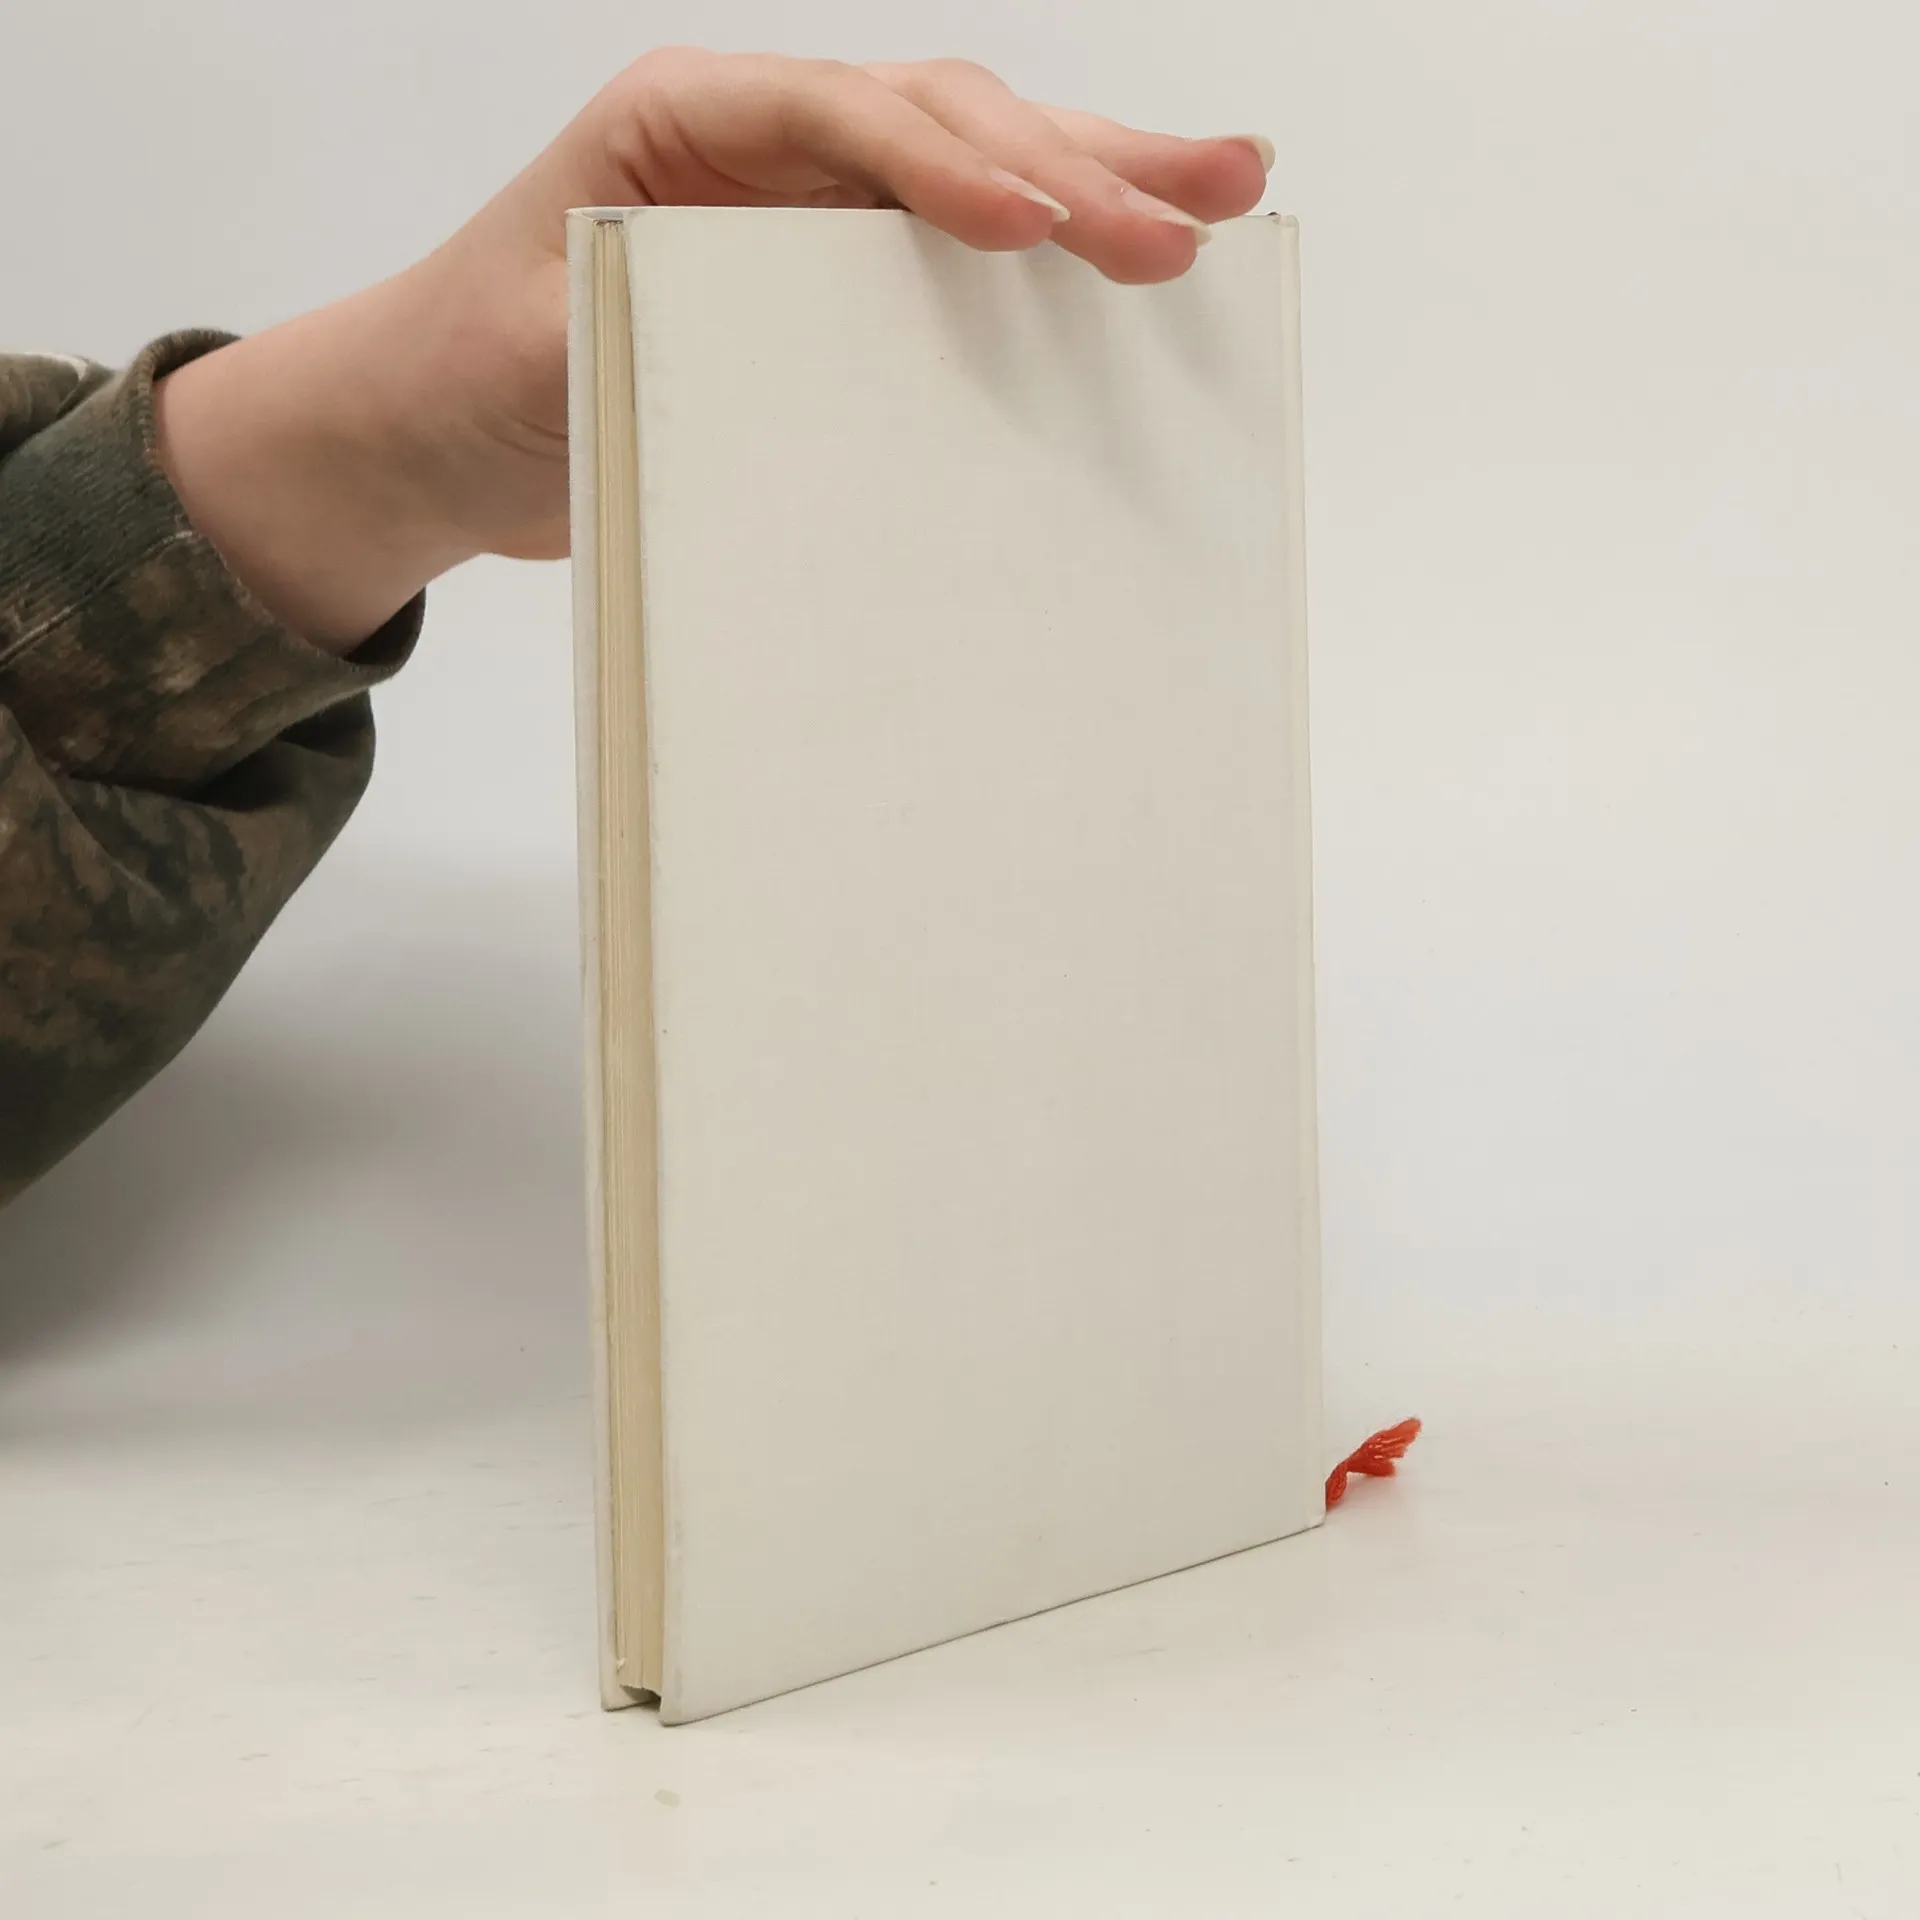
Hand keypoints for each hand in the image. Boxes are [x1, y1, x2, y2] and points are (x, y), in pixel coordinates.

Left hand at [154, 49, 1274, 650]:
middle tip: (1206, 197)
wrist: (430, 431)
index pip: (842, 120)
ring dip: (1098, 184)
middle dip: (1077, 163)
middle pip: (944, 124)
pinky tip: (1128, 256)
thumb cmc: (464, 374)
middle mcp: (760, 144)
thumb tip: (793, 368)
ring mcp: (804, 209)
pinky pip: (952, 259)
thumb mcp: (535, 356)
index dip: (949, 169)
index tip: (1039, 229)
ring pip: (975, 172)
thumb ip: (652, 333)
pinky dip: (1045, 259)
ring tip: (1223, 192)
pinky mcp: (829, 286)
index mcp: (682, 122)